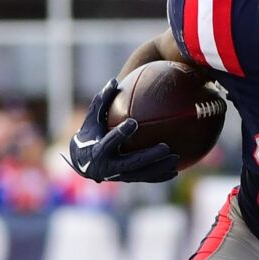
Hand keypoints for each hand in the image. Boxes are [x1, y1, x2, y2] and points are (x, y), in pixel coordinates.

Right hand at [64, 77, 178, 183]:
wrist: (82, 161)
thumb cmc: (90, 134)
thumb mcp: (92, 118)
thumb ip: (102, 101)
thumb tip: (114, 80)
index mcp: (99, 149)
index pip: (110, 142)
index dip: (121, 133)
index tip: (133, 122)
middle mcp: (108, 166)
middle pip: (131, 162)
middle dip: (149, 156)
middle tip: (165, 147)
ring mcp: (119, 175)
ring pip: (141, 174)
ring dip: (159, 168)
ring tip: (176, 159)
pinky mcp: (126, 179)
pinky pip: (145, 179)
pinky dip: (159, 176)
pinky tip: (175, 171)